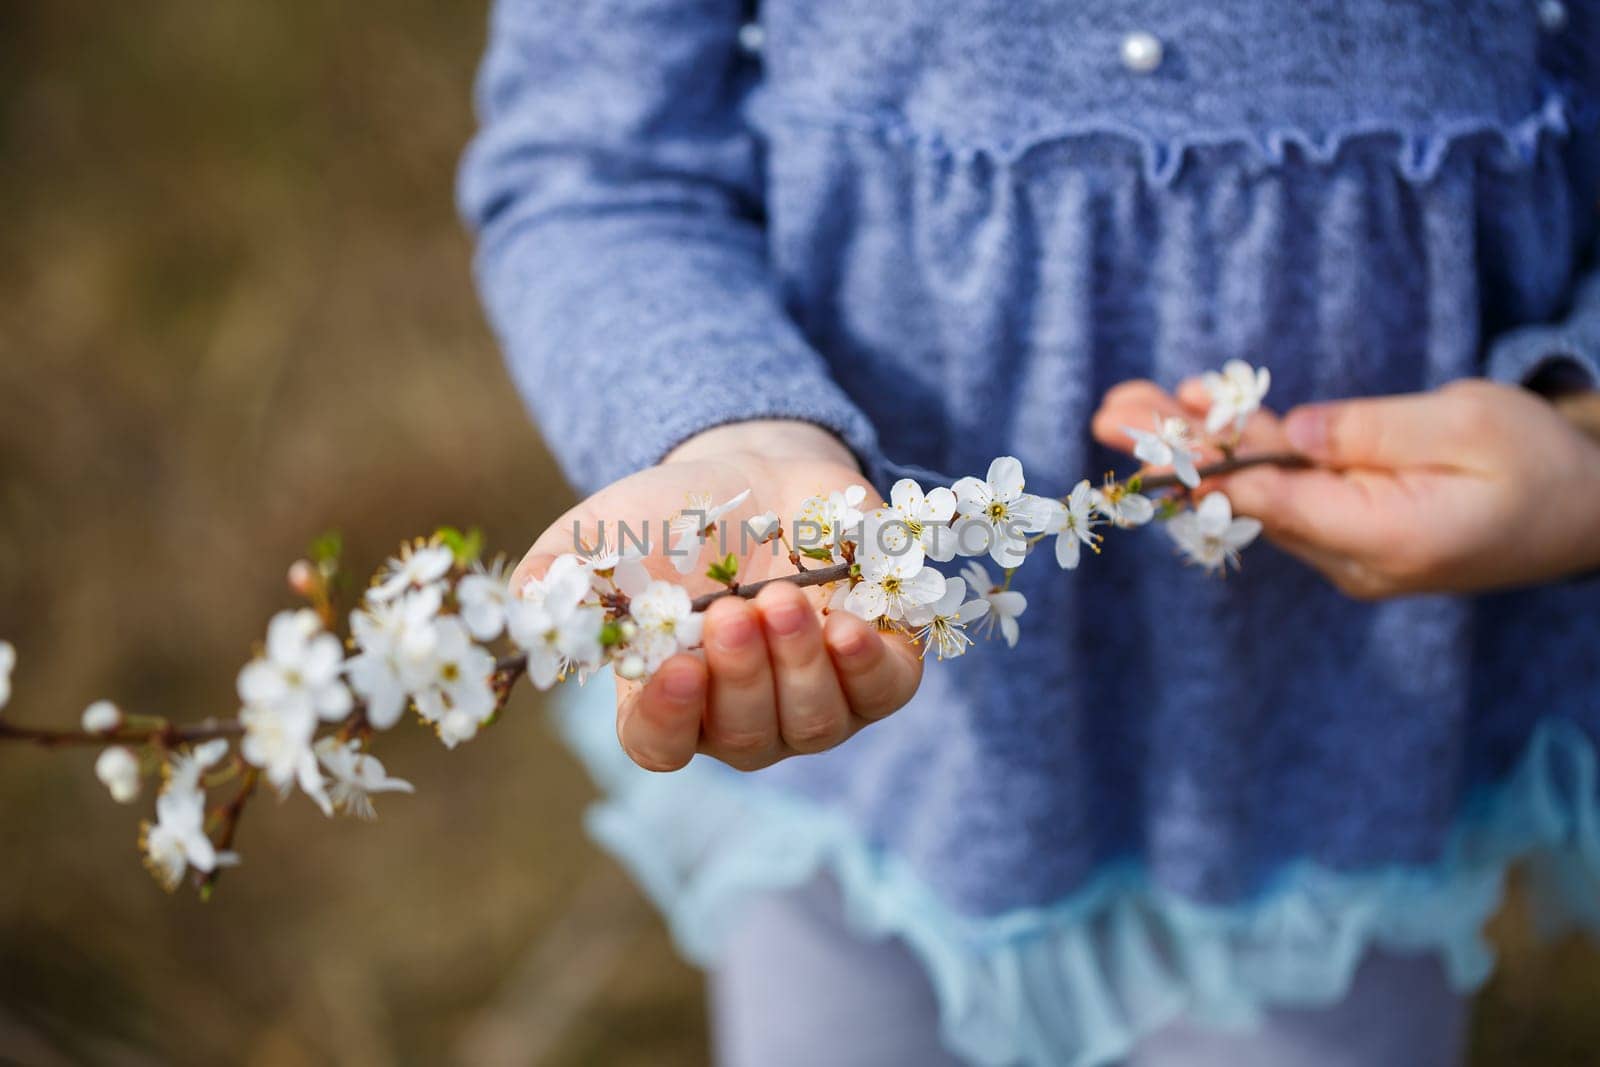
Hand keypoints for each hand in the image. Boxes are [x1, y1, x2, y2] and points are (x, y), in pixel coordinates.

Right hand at [514, 420, 923, 771]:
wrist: (758, 473)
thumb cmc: (671, 516)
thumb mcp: (600, 536)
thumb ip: (554, 579)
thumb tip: (517, 611)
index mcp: (670, 697)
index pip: (662, 745)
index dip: (670, 721)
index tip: (678, 669)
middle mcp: (744, 714)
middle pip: (748, 739)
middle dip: (742, 677)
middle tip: (735, 611)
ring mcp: (816, 696)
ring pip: (816, 723)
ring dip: (800, 666)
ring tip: (783, 598)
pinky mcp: (878, 664)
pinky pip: (883, 693)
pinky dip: (868, 668)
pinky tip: (849, 626)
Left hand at [1093, 378, 1599, 598]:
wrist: (1586, 514)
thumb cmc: (1539, 465)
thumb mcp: (1466, 424)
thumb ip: (1369, 431)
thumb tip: (1287, 432)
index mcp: (1385, 537)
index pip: (1272, 501)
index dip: (1202, 463)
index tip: (1141, 437)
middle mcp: (1352, 558)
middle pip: (1247, 500)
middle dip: (1176, 454)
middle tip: (1108, 414)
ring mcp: (1348, 551)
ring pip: (1256, 496)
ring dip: (1195, 449)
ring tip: (1127, 408)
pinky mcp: (1350, 535)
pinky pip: (1283, 496)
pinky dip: (1241, 457)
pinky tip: (1195, 419)